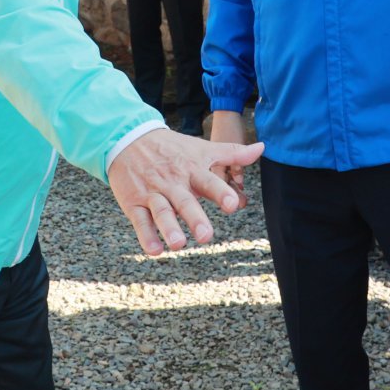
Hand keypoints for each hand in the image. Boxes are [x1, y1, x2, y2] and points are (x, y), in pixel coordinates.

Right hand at [107, 127, 262, 254]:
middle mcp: (172, 182)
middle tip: (207, 236)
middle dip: (194, 218)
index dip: (220, 193)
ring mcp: (152, 192)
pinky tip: (154, 250)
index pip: (208, 181)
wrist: (128, 139)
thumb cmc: (171, 148)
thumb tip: (261, 147)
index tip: (232, 205)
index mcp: (191, 169)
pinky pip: (140, 220)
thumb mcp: (201, 148)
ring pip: (161, 211)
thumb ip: (232, 152)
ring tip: (178, 245)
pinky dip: (146, 235)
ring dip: (169, 228)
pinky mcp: (134, 202)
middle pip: (184, 201)